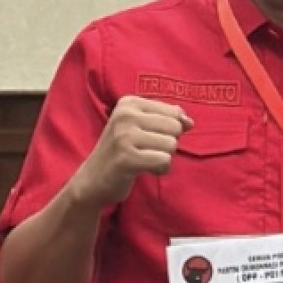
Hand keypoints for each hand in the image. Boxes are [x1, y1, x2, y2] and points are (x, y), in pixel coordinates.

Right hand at [71, 96, 192, 206]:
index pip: (173, 112)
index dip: (169, 130)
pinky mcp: (126, 158)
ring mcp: (124, 136)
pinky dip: (159, 170)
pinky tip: (142, 170)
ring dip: (162, 158)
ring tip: (142, 160)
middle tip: (145, 151)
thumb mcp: (141, 127)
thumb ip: (167, 118)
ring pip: (171, 145)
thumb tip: (190, 122)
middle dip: (167, 144)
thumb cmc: (122, 151)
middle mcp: (125, 115)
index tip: (147, 137)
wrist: (92, 180)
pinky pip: (164, 161)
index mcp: (129, 102)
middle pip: (175, 128)